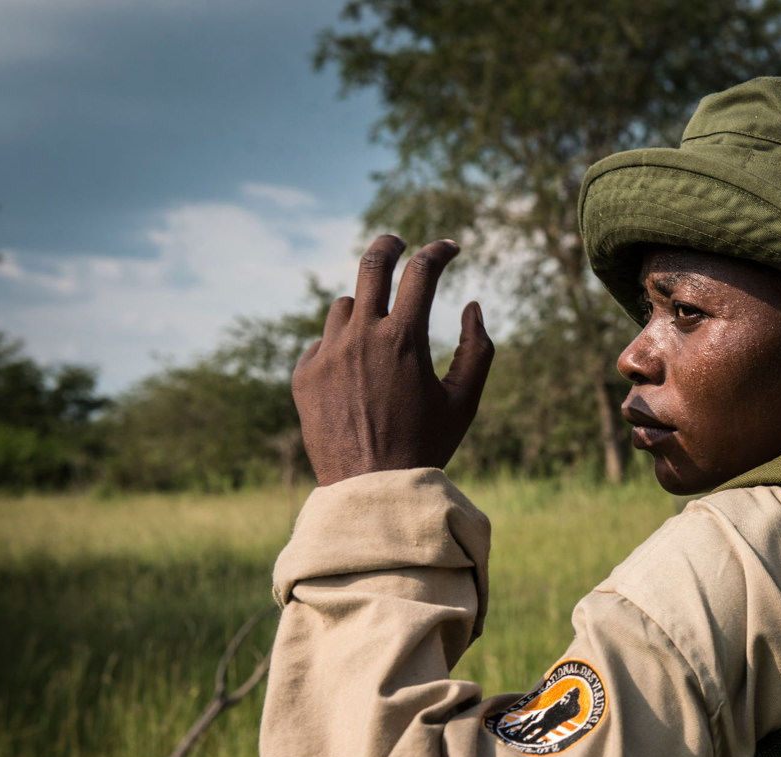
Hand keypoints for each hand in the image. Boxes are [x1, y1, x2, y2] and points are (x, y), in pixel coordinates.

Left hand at [293, 235, 493, 486]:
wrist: (371, 491)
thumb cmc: (426, 446)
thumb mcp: (464, 401)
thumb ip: (477, 348)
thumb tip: (471, 305)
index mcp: (404, 339)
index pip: (421, 272)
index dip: (439, 251)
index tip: (450, 247)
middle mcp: (361, 337)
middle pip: (372, 264)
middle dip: (389, 245)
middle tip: (398, 242)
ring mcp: (327, 354)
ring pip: (345, 307)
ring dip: (365, 310)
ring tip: (379, 338)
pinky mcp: (303, 375)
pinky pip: (322, 343)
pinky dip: (340, 349)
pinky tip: (354, 379)